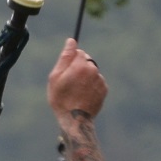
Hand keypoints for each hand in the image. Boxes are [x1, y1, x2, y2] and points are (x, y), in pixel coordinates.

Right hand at [47, 39, 107, 160]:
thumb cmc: (61, 98)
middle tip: (69, 83)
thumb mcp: (55, 77)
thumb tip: (71, 41)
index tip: (65, 72)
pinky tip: (83, 96)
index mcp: (81, 65)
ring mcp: (100, 80)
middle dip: (79, 68)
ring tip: (76, 92)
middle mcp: (94, 70)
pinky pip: (97, 82)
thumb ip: (65, 57)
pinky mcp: (104, 89)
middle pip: (87, 61)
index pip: (79, 52)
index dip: (71, 61)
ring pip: (92, 72)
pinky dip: (91, 86)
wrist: (75, 120)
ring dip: (85, 78)